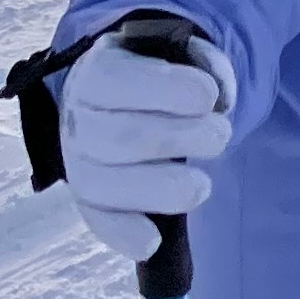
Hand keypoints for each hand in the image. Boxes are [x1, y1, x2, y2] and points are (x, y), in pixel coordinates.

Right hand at [58, 22, 235, 263]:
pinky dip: (124, 235)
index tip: (208, 97)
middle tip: (220, 135)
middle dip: (184, 139)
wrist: (117, 103)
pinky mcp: (88, 201)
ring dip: (167, 189)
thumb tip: (221, 96)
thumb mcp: (178, 56)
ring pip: (111, 184)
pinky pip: (98, 222)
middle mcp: (78, 120)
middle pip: (124, 138)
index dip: (170, 90)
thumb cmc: (155, 78)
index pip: (120, 81)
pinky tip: (151, 242)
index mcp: (98, 73)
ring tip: (203, 184)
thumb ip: (206, 66)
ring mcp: (78, 164)